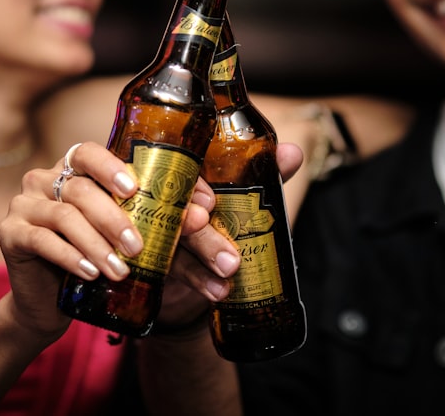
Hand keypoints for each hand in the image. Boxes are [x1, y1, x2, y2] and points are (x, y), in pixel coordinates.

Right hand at [0, 141, 303, 335]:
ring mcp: (32, 199)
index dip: (138, 172)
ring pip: (65, 207)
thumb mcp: (172, 232)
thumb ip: (224, 198)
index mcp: (95, 165)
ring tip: (125, 269)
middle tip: (146, 247)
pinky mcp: (13, 232)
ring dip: (99, 240)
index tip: (179, 205)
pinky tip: (94, 274)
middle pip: (85, 177)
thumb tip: (294, 155)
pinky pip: (41, 236)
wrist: (65, 304)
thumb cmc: (124, 259)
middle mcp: (60, 172)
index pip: (110, 151)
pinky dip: (71, 256)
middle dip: (120, 213)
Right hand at [156, 141, 303, 327]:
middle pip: (169, 210)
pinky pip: (172, 271)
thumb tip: (292, 154)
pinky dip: (198, 280)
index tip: (210, 203)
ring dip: (198, 260)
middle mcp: (159, 197)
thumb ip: (264, 171)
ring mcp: (153, 229)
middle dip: (194, 228)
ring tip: (228, 271)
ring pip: (168, 244)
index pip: (175, 170)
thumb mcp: (242, 187)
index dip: (191, 187)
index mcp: (179, 170)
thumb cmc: (219, 206)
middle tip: (214, 237)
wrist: (199, 249)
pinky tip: (217, 290)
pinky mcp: (155, 260)